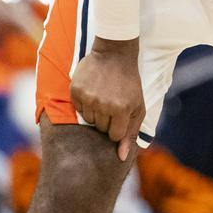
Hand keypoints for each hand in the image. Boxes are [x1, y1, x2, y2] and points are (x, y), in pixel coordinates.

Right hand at [71, 40, 145, 160]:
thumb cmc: (129, 83)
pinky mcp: (75, 90)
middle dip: (107, 120)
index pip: (114, 136)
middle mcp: (103, 105)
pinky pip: (78, 108)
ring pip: (88, 120)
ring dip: (96, 112)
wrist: (115, 55)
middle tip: (112, 102)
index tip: (120, 116)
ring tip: (103, 96)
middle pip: (100, 128)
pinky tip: (93, 91)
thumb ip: (130, 133)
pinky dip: (84, 103)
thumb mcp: (137, 107)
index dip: (117, 128)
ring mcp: (88, 97)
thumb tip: (121, 157)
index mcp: (121, 110)